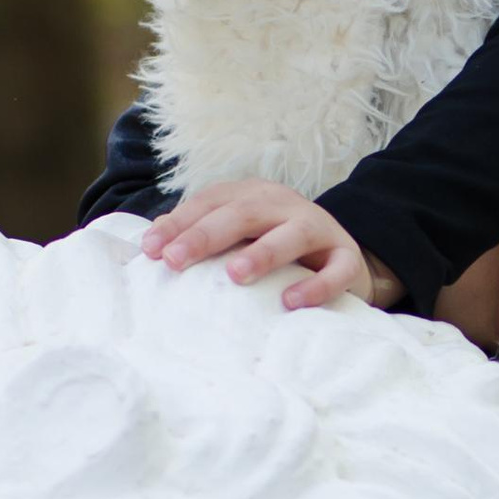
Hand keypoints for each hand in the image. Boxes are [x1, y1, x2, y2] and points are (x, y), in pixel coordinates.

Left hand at [145, 180, 398, 310]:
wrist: (344, 256)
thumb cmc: (275, 248)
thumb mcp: (239, 235)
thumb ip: (200, 233)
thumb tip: (153, 243)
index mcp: (253, 196)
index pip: (212, 202)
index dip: (180, 223)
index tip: (151, 250)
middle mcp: (284, 205)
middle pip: (244, 213)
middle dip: (207, 235)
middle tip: (177, 260)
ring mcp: (318, 229)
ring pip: (292, 234)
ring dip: (262, 253)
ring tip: (234, 275)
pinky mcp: (346, 258)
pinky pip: (336, 271)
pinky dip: (316, 286)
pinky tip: (291, 302)